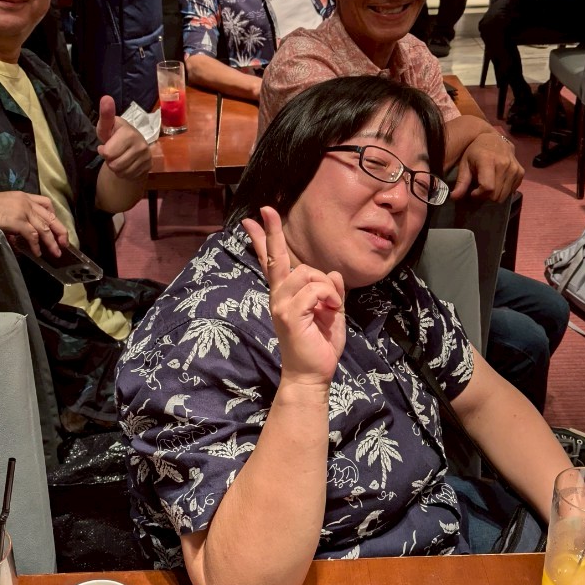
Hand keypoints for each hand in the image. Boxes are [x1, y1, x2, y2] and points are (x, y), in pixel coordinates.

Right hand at [0, 191, 67, 258]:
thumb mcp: (0, 211)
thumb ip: (13, 222)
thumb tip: (18, 237)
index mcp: (21, 196)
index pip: (46, 204)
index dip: (54, 217)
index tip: (57, 228)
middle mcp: (24, 200)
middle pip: (50, 216)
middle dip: (60, 231)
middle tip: (65, 243)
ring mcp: (20, 209)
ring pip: (44, 227)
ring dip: (52, 242)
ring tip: (56, 253)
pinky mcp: (15, 220)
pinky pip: (32, 235)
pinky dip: (37, 245)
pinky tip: (37, 253)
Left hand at [96, 95, 150, 180]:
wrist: (131, 146)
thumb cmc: (114, 134)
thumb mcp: (106, 126)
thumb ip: (105, 114)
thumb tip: (106, 97)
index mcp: (128, 132)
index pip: (108, 153)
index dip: (104, 151)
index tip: (106, 144)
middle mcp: (140, 143)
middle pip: (114, 164)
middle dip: (109, 160)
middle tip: (113, 153)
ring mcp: (146, 155)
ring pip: (121, 172)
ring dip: (116, 168)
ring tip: (119, 158)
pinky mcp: (148, 166)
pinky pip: (129, 176)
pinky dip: (124, 173)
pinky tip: (126, 164)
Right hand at [242, 206, 345, 387]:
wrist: (313, 374)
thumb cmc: (319, 344)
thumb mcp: (331, 311)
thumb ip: (330, 291)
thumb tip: (331, 273)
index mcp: (286, 294)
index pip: (272, 262)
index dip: (263, 240)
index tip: (253, 219)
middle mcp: (278, 296)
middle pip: (277, 257)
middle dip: (272, 232)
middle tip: (266, 209)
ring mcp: (281, 304)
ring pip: (307, 273)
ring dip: (326, 287)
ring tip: (330, 306)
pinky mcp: (289, 314)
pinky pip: (314, 290)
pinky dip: (328, 297)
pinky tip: (330, 310)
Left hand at [451, 133, 524, 201]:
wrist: (493, 138)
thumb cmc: (475, 151)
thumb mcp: (465, 164)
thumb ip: (461, 182)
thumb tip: (454, 197)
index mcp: (488, 160)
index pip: (488, 187)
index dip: (479, 195)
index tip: (473, 192)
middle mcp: (504, 164)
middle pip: (496, 194)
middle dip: (485, 196)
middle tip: (479, 189)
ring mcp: (514, 168)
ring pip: (504, 195)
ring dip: (494, 194)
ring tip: (488, 184)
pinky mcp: (520, 172)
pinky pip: (512, 191)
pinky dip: (504, 190)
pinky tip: (497, 182)